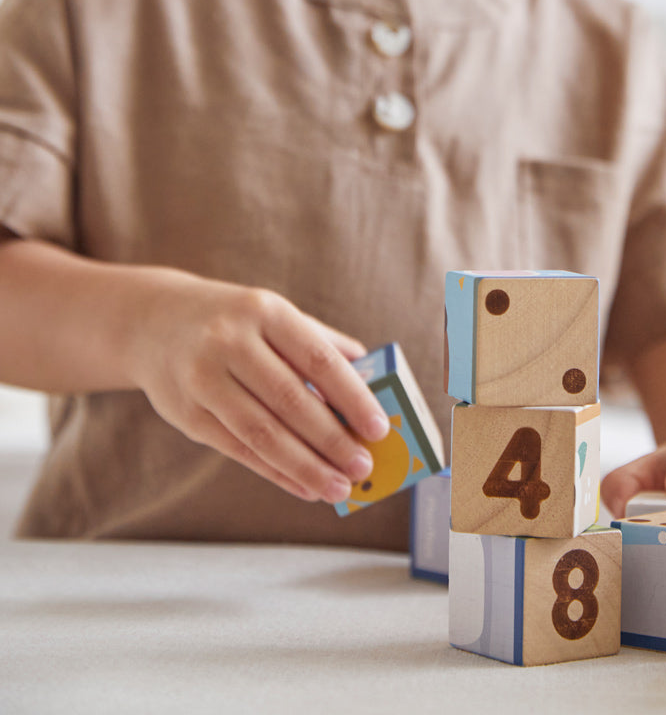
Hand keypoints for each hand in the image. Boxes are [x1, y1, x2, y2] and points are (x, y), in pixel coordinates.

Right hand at [126, 271, 390, 503]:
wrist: (152, 322)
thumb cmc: (232, 321)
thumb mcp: (273, 314)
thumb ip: (321, 343)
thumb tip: (373, 382)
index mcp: (264, 311)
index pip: (318, 359)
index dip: (352, 397)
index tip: (379, 428)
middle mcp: (231, 342)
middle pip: (290, 401)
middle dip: (332, 440)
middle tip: (364, 467)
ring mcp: (204, 379)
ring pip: (262, 433)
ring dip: (306, 467)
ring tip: (339, 488)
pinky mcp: (187, 414)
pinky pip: (238, 450)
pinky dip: (276, 472)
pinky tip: (305, 486)